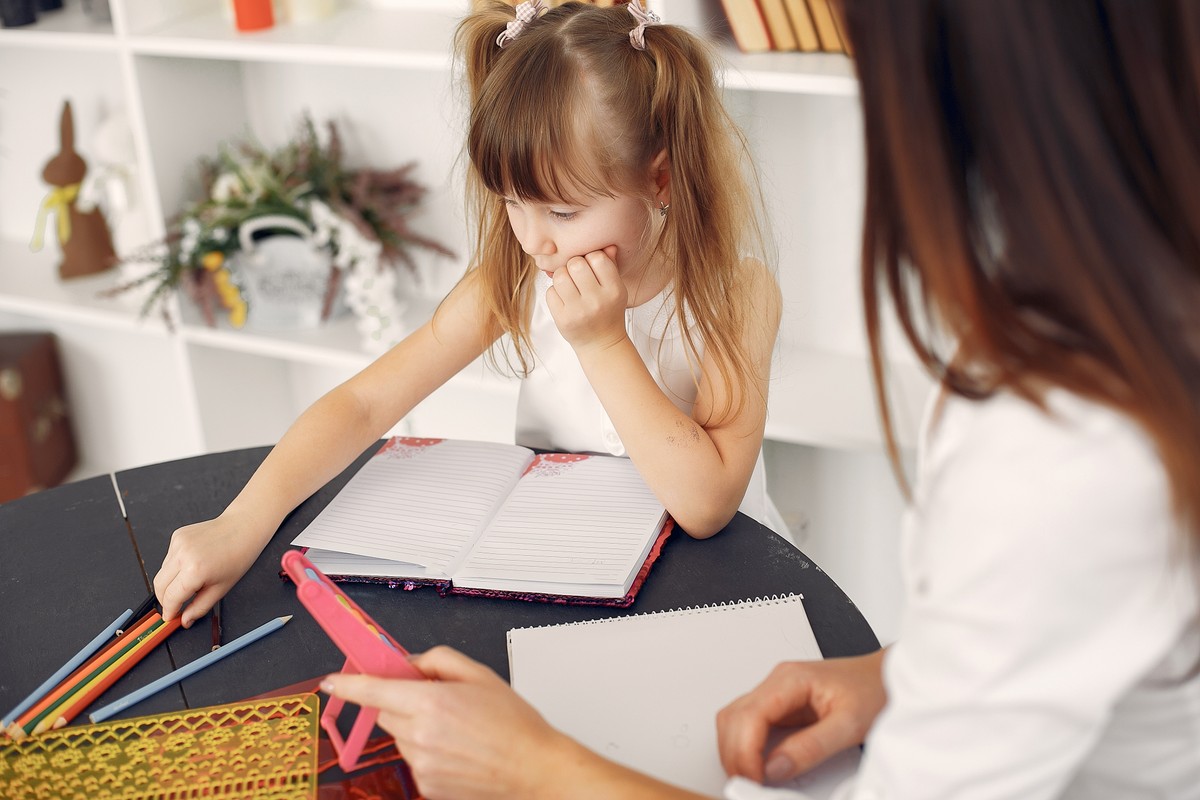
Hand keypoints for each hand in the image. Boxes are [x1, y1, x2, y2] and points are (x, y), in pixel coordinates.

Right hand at [153, 513, 264, 626]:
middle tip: (176, 606)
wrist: (243, 528)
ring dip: (170, 582)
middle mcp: (183, 555)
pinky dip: (175, 567)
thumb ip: (200, 607)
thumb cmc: (238, 556)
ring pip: (162, 572)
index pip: (170, 598)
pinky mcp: (177, 536)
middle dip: (165, 599)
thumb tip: (185, 621)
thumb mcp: (222, 589)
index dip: (169, 611)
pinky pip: (168, 558)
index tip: (170, 617)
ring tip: (191, 581)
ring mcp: (178, 543)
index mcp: (195, 570)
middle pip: (159, 585)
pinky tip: (192, 564)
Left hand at [323, 646, 574, 799]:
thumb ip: (439, 660)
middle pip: (385, 712)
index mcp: (432, 703)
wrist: (534, 769)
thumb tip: (411, 662)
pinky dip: (427, 751)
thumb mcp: (481, 675)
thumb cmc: (515, 725)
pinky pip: (414, 760)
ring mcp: (421, 765)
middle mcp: (421, 736)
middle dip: (400, 701)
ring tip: (456, 730)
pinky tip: (457, 750)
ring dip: (415, 728)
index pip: (374, 691)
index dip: (348, 686)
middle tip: (435, 700)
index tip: (332, 683)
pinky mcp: (426, 786)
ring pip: (399, 737)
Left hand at [546, 246, 627, 353]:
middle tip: (577, 275)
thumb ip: (611, 266)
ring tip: (569, 285)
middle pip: (575, 263)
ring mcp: (579, 311)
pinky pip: (550, 292)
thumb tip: (607, 244)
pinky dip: (555, 292)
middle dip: (573, 265)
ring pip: (560, 275)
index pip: (597, 258)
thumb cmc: (608, 311)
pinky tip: (564, 300)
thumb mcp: (615, 289)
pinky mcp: (562, 319)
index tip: (591, 267)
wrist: (601, 344)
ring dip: (562, 276)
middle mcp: (597, 301)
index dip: (591, 258)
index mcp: (614, 290)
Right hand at [716, 651, 886, 783]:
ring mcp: (775, 691)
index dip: (744, 752)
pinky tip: (758, 765)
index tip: (754, 779)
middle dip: (734, 755)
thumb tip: (775, 768)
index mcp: (790, 679)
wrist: (886, 677)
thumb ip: (811, 748)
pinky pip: (747, 724)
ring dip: (735, 751)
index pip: (748, 715)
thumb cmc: (873, 690)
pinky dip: (745, 747)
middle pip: (732, 717)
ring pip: (733, 720)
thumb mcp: (850, 725)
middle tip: (749, 784)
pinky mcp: (779, 704)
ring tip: (752, 778)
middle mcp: (777, 681)